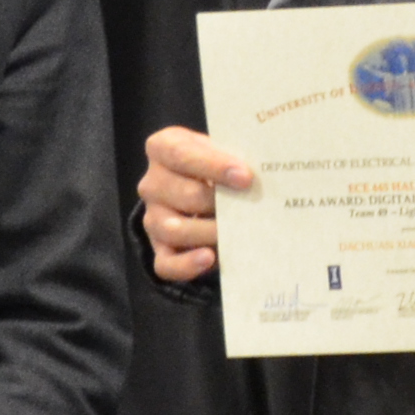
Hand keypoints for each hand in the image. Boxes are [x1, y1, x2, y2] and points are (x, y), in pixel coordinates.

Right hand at [137, 122, 250, 283]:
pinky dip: (187, 265)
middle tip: (249, 208)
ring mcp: (153, 218)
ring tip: (236, 232)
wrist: (199, 188)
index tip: (246, 177)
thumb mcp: (220, 150)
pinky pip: (165, 264)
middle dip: (218, 203)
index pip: (181, 154)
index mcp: (163, 149)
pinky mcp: (159, 249)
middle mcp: (152, 184)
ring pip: (173, 230)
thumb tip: (263, 173)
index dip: (214, 165)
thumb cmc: (214, 166)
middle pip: (183, 195)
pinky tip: (210, 258)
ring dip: (208, 232)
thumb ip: (232, 156)